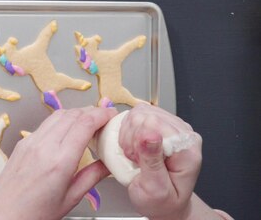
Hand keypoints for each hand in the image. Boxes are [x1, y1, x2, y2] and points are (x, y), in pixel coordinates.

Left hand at [0, 107, 116, 219]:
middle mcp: (44, 147)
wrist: (4, 213)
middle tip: (104, 118)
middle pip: (72, 114)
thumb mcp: (71, 197)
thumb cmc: (34, 212)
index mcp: (59, 162)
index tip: (111, 115)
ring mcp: (31, 142)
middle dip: (92, 112)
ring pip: (58, 115)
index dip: (101, 114)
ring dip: (76, 114)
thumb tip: (108, 164)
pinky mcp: (23, 143)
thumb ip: (92, 176)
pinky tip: (68, 131)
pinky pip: (46, 124)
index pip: (84, 124)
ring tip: (88, 123)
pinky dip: (61, 121)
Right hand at [119, 104, 202, 219]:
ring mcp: (171, 126)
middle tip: (135, 159)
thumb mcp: (155, 189)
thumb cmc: (162, 201)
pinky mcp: (159, 124)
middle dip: (132, 137)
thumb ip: (152, 162)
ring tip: (135, 155)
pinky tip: (133, 147)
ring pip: (139, 113)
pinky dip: (128, 130)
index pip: (156, 124)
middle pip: (146, 115)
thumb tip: (149, 134)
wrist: (164, 204)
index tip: (136, 159)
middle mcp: (183, 134)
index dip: (138, 140)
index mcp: (187, 149)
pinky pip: (136, 115)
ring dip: (129, 134)